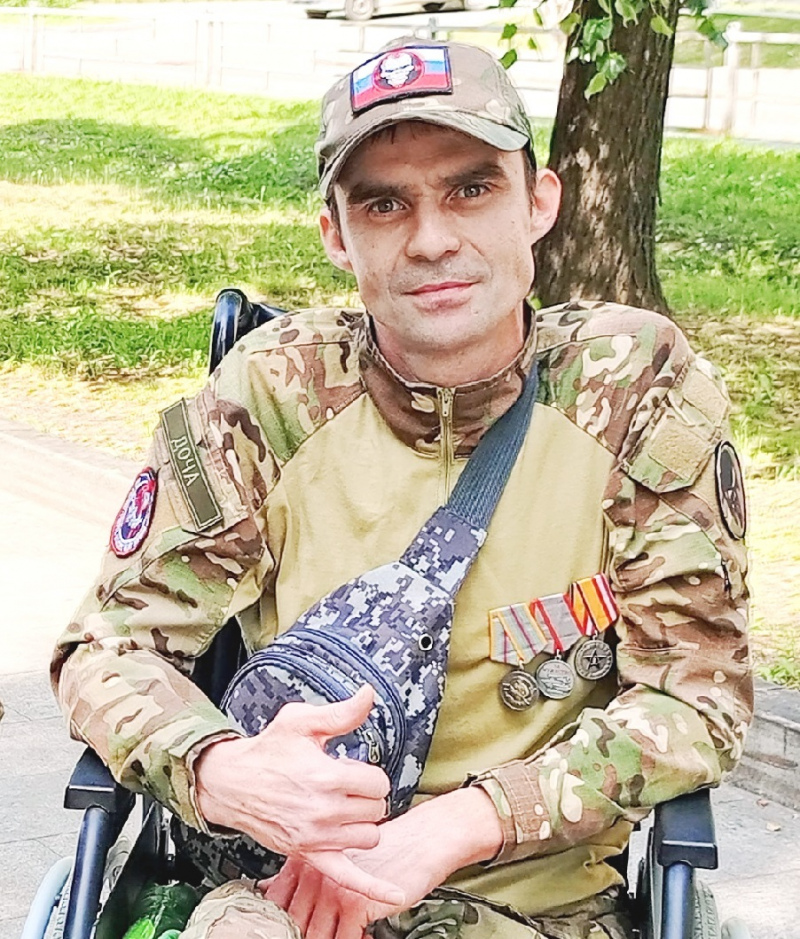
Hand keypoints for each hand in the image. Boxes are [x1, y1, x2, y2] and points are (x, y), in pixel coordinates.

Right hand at [194, 685, 399, 901]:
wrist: (231, 782)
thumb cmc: (268, 749)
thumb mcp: (302, 721)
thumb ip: (341, 713)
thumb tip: (369, 694)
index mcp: (327, 776)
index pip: (379, 783)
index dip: (369, 774)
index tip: (352, 770)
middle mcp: (324, 811)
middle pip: (377, 810)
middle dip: (365, 797)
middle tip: (343, 787)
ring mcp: (315, 837)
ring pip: (368, 838)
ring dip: (362, 824)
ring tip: (341, 810)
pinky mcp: (307, 855)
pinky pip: (347, 877)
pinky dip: (372, 888)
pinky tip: (394, 896)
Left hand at [261, 787, 503, 938]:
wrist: (422, 839)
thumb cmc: (383, 848)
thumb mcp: (336, 852)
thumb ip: (302, 870)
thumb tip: (272, 886)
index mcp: (307, 859)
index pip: (275, 899)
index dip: (273, 918)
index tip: (274, 927)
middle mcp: (316, 873)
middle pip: (292, 921)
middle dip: (297, 931)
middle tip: (312, 929)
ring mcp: (334, 888)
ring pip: (314, 933)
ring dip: (324, 935)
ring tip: (334, 931)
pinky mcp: (355, 902)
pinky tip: (357, 936)